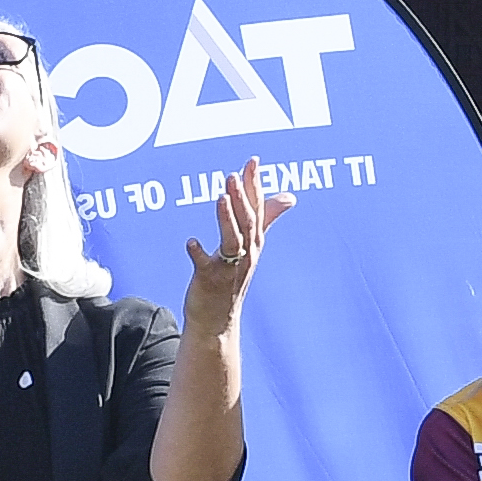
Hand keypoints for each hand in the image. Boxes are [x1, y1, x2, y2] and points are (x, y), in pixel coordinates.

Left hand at [181, 160, 279, 330]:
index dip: (254, 185)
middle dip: (241, 198)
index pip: (257, 208)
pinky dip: (199, 253)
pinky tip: (191, 242)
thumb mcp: (252, 246)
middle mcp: (246, 253)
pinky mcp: (210, 281)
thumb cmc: (232, 279)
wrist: (218, 320)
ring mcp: (229, 267)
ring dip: (227, 219)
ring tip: (221, 197)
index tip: (252, 161)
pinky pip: (205, 265)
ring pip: (232, 240)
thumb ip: (267, 217)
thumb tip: (290, 196)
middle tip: (233, 174)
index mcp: (254, 241)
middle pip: (247, 222)